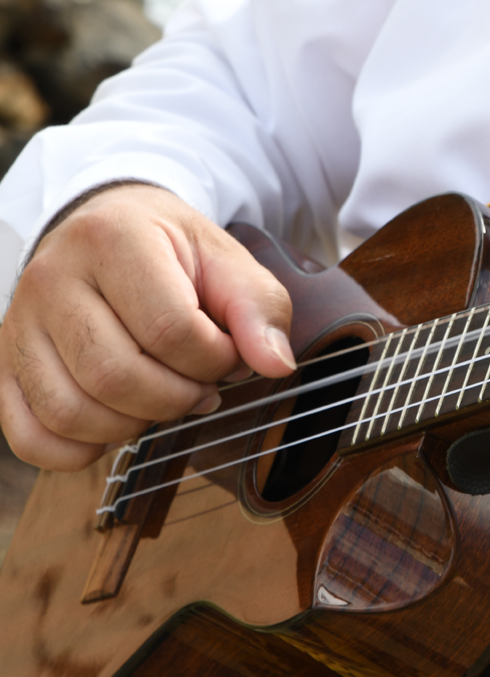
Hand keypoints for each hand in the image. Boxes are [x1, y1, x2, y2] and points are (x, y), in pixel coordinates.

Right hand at [0, 184, 295, 470]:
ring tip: (164, 398)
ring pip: (69, 411)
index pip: (169, 328)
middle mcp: (51, 278)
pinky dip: (79, 450)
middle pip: (114, 375)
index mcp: (112, 240)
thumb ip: (259, 308)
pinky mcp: (6, 363)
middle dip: (176, 397)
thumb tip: (276, 366)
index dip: (212, 358)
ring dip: (133, 425)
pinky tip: (119, 423)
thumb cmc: (171, 250)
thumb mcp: (227, 261)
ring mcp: (19, 324)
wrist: (107, 226)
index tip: (226, 354)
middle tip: (201, 385)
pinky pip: (29, 436)